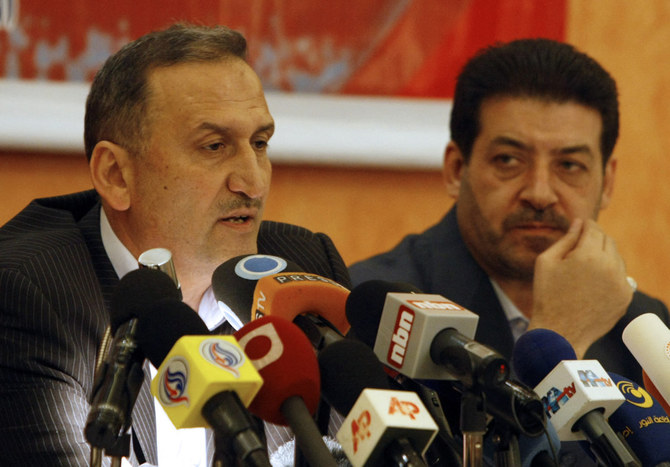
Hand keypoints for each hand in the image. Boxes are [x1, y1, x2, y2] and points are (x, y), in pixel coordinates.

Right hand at [530, 218, 633, 357]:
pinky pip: (620, 276)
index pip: (593, 229)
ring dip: (603, 256)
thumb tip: (578, 224)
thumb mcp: (546, 262)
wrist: (560, 332)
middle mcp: (609, 266)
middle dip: (595, 239)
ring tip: (585, 268)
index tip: (581, 225)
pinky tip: (593, 283)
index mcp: (588, 255)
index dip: (586, 225)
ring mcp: (620, 282)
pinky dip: (610, 274)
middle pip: (608, 241)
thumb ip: (565, 239)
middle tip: (580, 247)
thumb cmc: (547, 296)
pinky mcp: (625, 296)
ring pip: (616, 257)